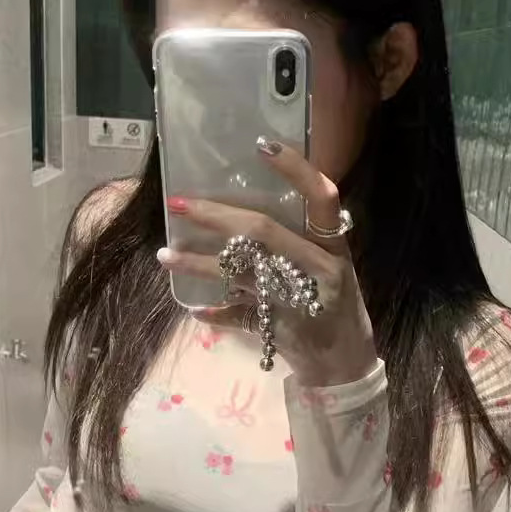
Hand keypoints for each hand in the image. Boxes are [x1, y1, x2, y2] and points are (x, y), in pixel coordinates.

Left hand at [155, 139, 378, 387]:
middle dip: (215, 215)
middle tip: (178, 203)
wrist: (346, 366)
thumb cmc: (334, 308)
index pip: (322, 197)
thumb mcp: (329, 271)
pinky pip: (238, 315)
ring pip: (240, 272)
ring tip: (165, 255)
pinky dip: (215, 311)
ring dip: (197, 263)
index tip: (262, 145)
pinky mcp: (281, 327)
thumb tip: (244, 216)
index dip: (296, 169)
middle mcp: (320, 268)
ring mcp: (299, 299)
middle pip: (263, 231)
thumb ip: (298, 244)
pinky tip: (194, 308)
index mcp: (334, 247)